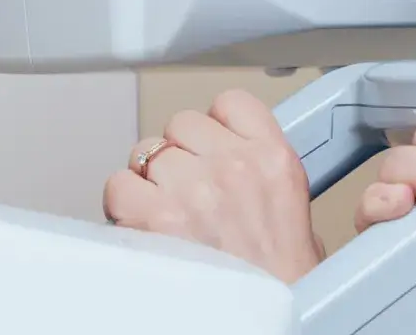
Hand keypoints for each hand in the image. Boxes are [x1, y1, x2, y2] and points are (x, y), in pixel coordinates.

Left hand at [103, 90, 325, 282]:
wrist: (265, 323)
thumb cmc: (282, 283)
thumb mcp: (296, 212)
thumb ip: (264, 174)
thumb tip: (236, 164)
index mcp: (274, 159)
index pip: (231, 103)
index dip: (214, 125)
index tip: (211, 145)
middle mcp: (234, 166)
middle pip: (182, 124)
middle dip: (180, 155)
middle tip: (187, 192)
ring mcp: (193, 188)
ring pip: (146, 152)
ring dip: (149, 181)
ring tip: (164, 215)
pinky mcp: (155, 217)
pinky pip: (119, 185)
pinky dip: (123, 206)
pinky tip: (142, 227)